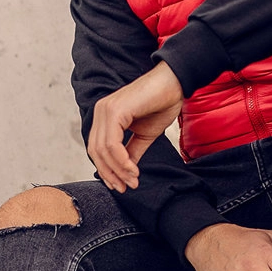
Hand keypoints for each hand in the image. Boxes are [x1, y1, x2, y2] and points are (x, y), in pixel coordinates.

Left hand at [88, 62, 183, 191]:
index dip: (107, 170)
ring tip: (132, 181)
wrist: (176, 83)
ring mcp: (105, 110)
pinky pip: (112, 144)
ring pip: (103, 150)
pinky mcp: (115, 111)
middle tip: (126, 187)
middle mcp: (101, 112)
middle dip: (110, 174)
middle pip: (96, 152)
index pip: (97, 149)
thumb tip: (126, 172)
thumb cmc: (162, 103)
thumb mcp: (145, 134)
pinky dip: (121, 161)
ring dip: (118, 170)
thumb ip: (132, 151)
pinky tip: (133, 170)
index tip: (121, 185)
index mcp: (105, 116)